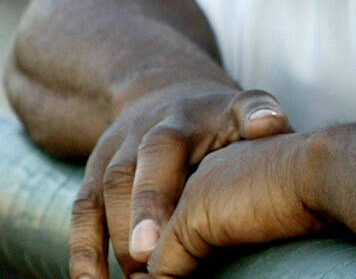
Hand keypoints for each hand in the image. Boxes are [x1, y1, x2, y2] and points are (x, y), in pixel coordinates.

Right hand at [68, 84, 289, 278]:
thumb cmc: (216, 121)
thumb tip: (271, 124)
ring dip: (121, 232)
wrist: (159, 93)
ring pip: (113, 183)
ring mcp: (120, 149)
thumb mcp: (241, 109)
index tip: (199, 193)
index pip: (200, 124)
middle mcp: (154, 126)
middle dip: (149, 202)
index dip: (202, 150)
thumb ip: (258, 114)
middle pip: (150, 157)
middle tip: (152, 249)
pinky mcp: (95, 175)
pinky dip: (84, 249)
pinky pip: (84, 211)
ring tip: (137, 274)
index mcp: (198, 114)